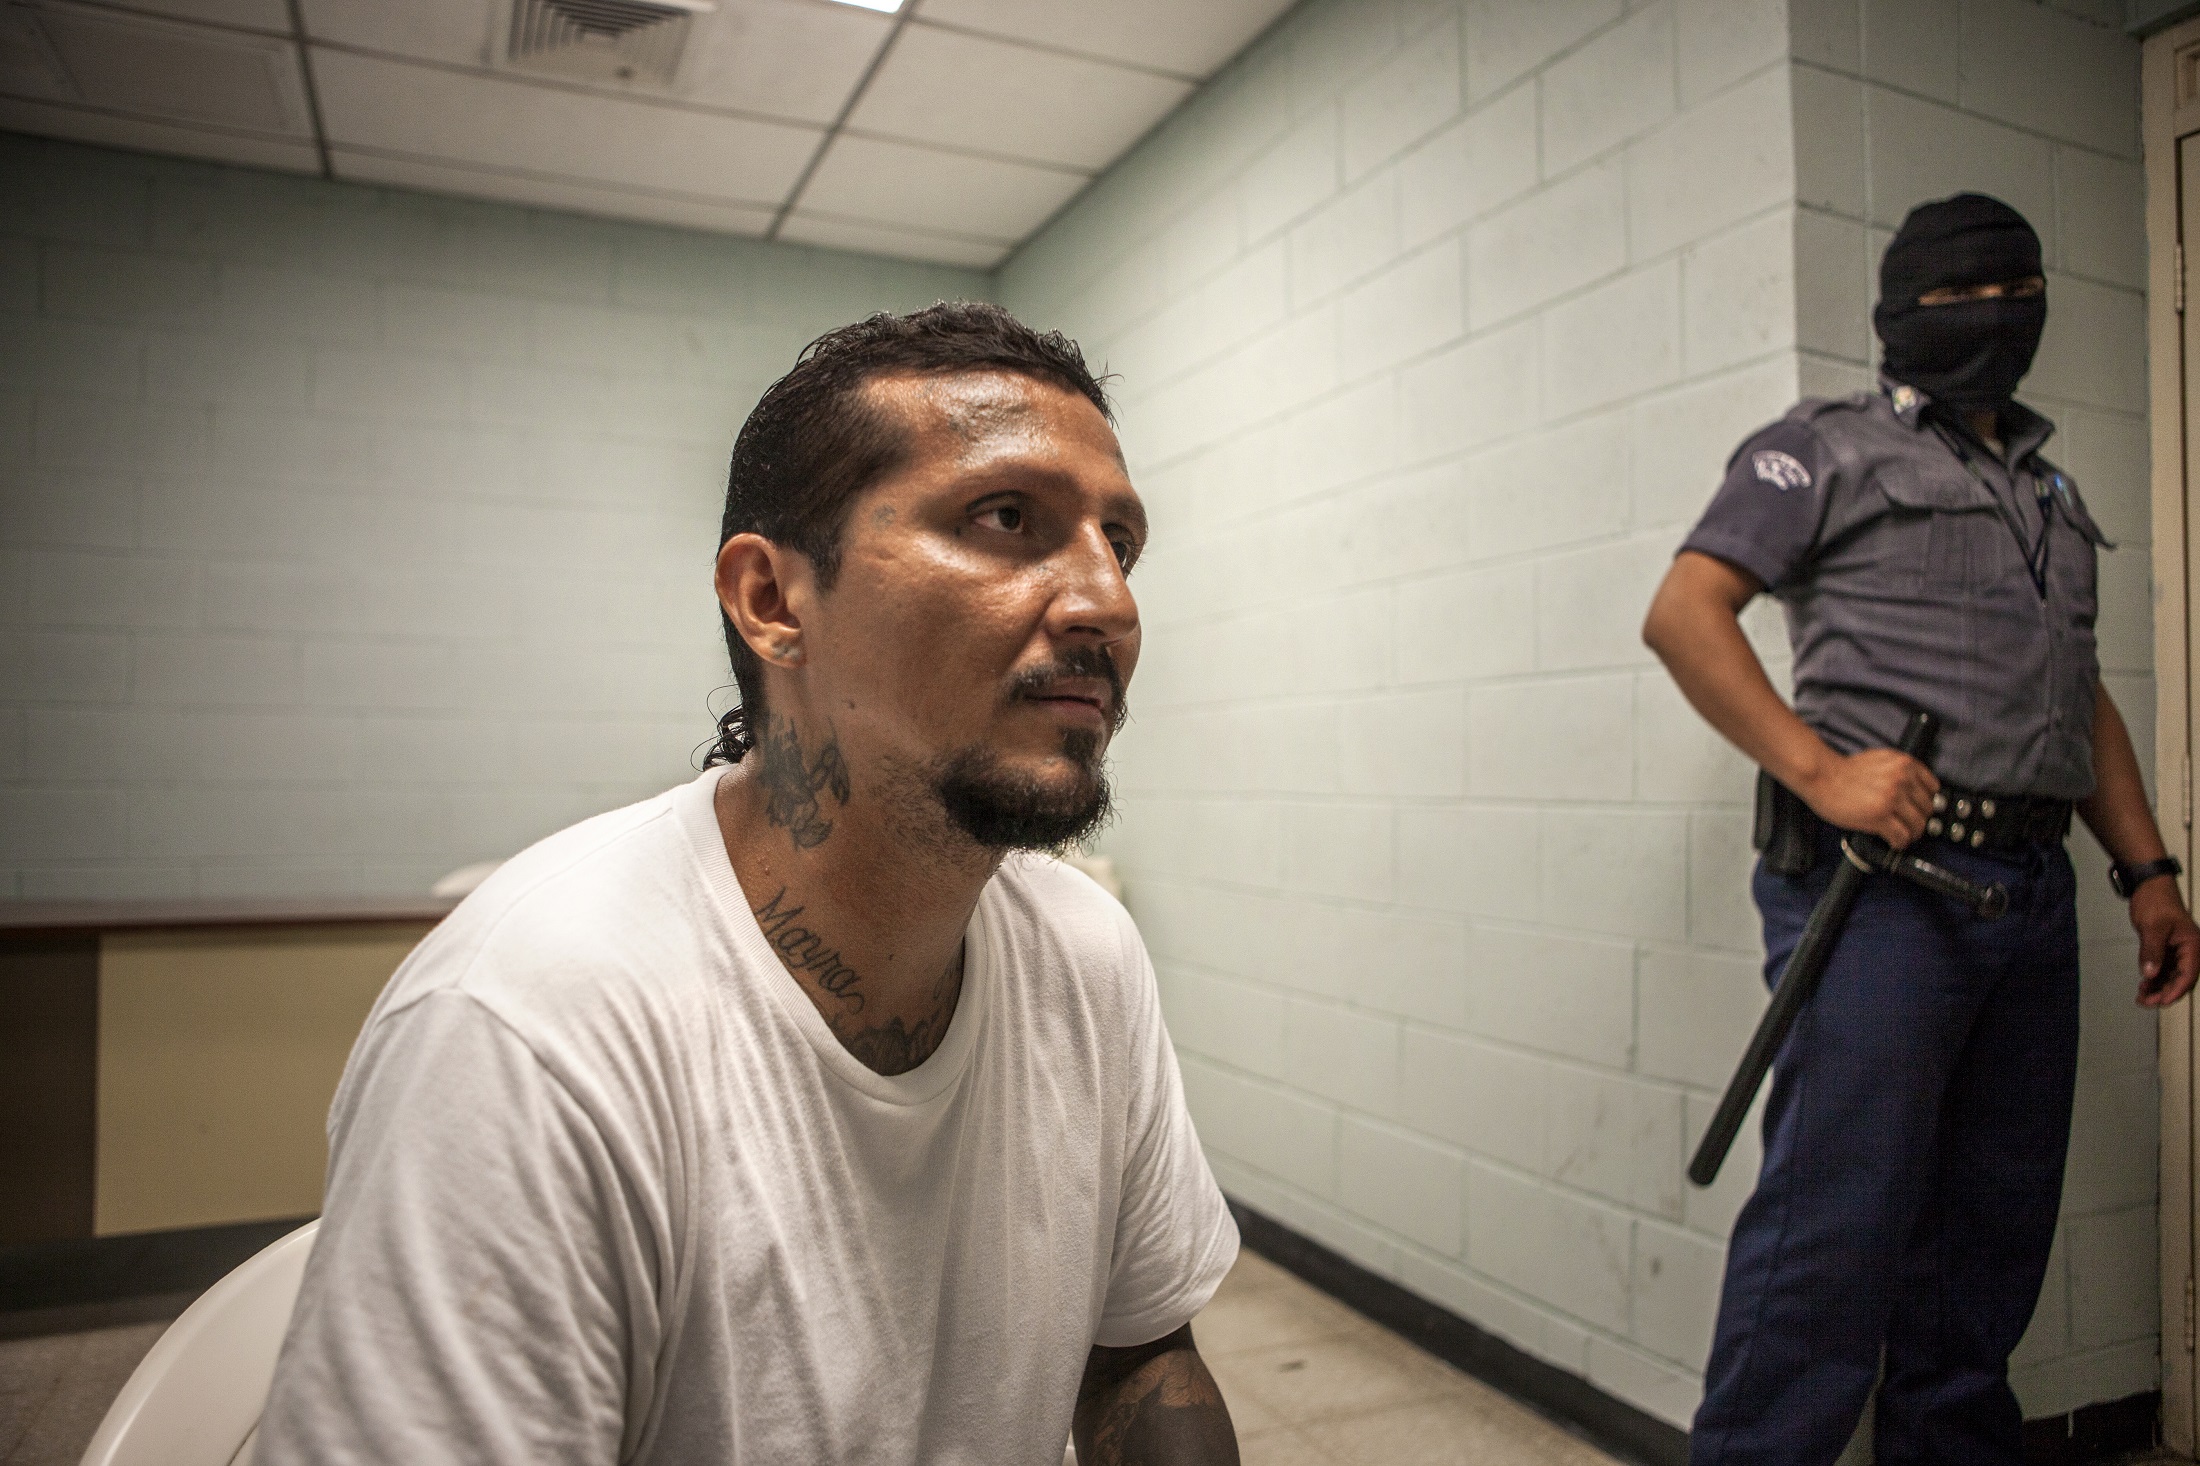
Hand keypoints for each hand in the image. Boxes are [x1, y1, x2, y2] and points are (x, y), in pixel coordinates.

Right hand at [1799, 749, 1939, 848]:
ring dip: (1910, 834)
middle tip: (1908, 825)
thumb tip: (1913, 789)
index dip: (1925, 802)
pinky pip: (1901, 836)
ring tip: (1901, 836)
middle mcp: (1901, 779)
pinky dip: (1899, 843)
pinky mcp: (1880, 816)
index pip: (1933, 788)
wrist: (1821, 776)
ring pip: (1917, 825)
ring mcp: (1892, 798)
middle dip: (1918, 819)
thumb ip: (1899, 771)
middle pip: (1927, 808)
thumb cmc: (1843, 770)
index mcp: (1904, 764)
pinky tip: (1892, 842)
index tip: (1919, 809)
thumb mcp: (1880, 760)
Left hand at [2132, 877, 2199, 1006]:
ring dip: (2158, 987)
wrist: (2148, 885)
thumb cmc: (2155, 902)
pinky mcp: (2166, 948)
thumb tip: (2149, 974)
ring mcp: (2177, 950)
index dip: (2176, 990)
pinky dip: (2154, 978)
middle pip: (2180, 978)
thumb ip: (2151, 951)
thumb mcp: (2152, 927)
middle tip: (2145, 1003)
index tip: (2161, 1001)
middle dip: (2164, 992)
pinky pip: (2163, 968)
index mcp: (2193, 945)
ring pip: (2171, 975)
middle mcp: (2188, 950)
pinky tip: (2143, 986)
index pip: (2188, 974)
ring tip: (2141, 998)